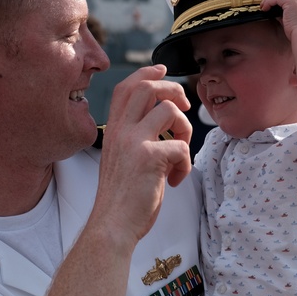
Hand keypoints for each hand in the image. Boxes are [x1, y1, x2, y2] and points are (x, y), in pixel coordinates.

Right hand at [90, 65, 191, 246]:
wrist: (111, 225)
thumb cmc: (120, 198)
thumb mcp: (120, 159)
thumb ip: (136, 139)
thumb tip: (165, 127)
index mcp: (113, 130)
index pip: (127, 87)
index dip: (147, 73)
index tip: (163, 70)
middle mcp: (121, 130)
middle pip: (148, 87)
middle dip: (173, 89)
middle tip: (185, 105)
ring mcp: (134, 142)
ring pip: (169, 110)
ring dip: (185, 129)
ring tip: (181, 152)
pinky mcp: (149, 158)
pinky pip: (181, 147)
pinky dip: (185, 164)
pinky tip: (175, 181)